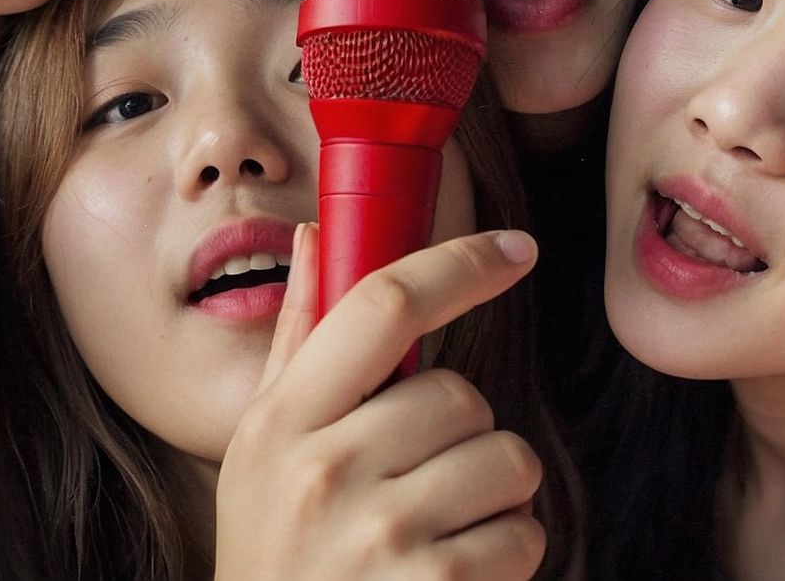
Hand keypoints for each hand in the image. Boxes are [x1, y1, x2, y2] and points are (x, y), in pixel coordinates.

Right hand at [213, 224, 545, 579]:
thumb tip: (317, 238)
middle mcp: (322, 471)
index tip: (513, 249)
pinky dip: (507, 555)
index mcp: (279, 423)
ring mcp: (379, 535)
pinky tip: (453, 576)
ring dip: (494, 494)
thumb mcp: (261, 453)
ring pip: (506, 460)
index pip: (380, 305)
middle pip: (459, 393)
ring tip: (436, 531)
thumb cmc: (276, 557)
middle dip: (462, 431)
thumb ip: (298, 343)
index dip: (458, 265)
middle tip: (419, 477)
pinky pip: (523, 533)